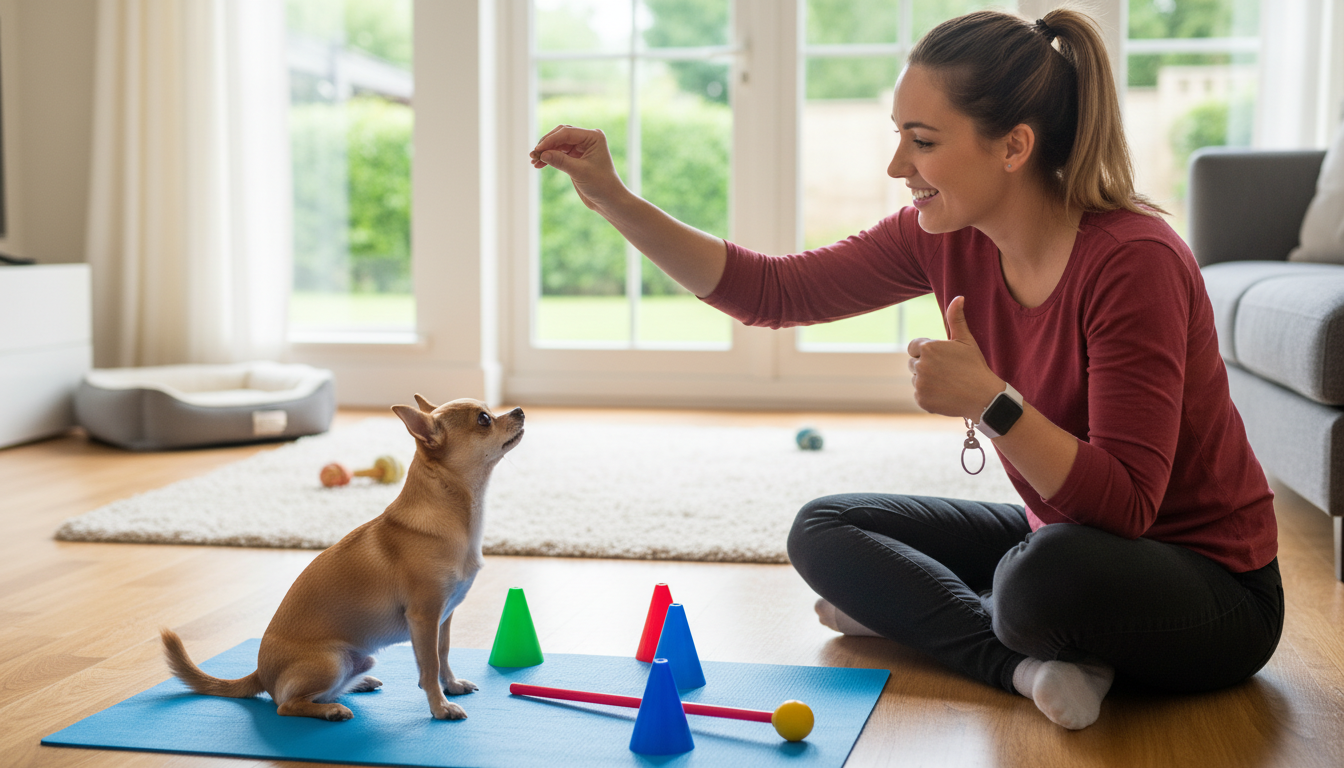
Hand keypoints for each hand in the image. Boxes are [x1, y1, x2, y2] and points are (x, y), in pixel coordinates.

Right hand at [529, 125, 626, 211]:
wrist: (609, 201)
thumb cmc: (601, 185)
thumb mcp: (579, 172)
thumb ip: (560, 161)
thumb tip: (542, 154)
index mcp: (593, 136)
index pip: (567, 133)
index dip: (550, 140)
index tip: (538, 150)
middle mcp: (588, 139)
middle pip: (561, 135)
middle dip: (546, 144)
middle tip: (533, 155)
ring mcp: (581, 148)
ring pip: (558, 144)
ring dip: (546, 151)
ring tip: (534, 161)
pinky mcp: (576, 158)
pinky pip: (559, 153)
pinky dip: (549, 158)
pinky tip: (539, 164)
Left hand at [907, 296, 1003, 419]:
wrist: (984, 397)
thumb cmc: (975, 366)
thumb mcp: (966, 340)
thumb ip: (956, 318)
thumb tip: (958, 297)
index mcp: (928, 347)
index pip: (913, 347)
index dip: (926, 352)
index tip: (941, 358)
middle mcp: (920, 365)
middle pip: (913, 363)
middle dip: (926, 366)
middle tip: (947, 372)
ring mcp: (919, 383)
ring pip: (916, 379)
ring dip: (927, 381)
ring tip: (948, 383)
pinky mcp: (921, 400)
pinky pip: (919, 395)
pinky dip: (929, 395)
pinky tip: (946, 394)